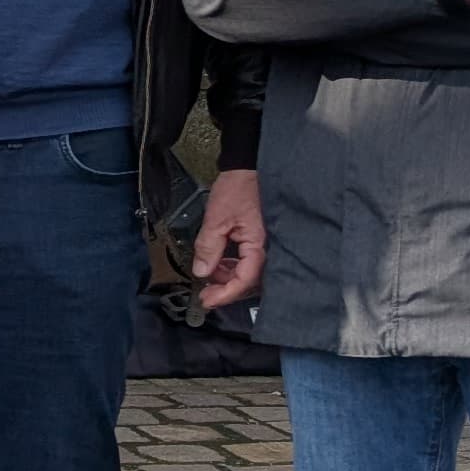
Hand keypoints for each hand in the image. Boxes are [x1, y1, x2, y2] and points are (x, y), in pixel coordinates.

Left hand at [194, 165, 265, 307]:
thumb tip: (202, 272)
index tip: (207, 300)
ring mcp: (264, 245)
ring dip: (228, 278)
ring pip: (249, 273)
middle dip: (226, 290)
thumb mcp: (216, 219)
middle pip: (250, 281)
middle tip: (205, 294)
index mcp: (259, 244)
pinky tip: (218, 264)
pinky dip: (233, 267)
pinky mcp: (260, 241)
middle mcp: (267, 248)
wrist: (247, 169)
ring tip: (208, 275)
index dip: (226, 294)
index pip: (246, 279)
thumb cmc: (237, 189)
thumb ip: (208, 247)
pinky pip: (248, 262)